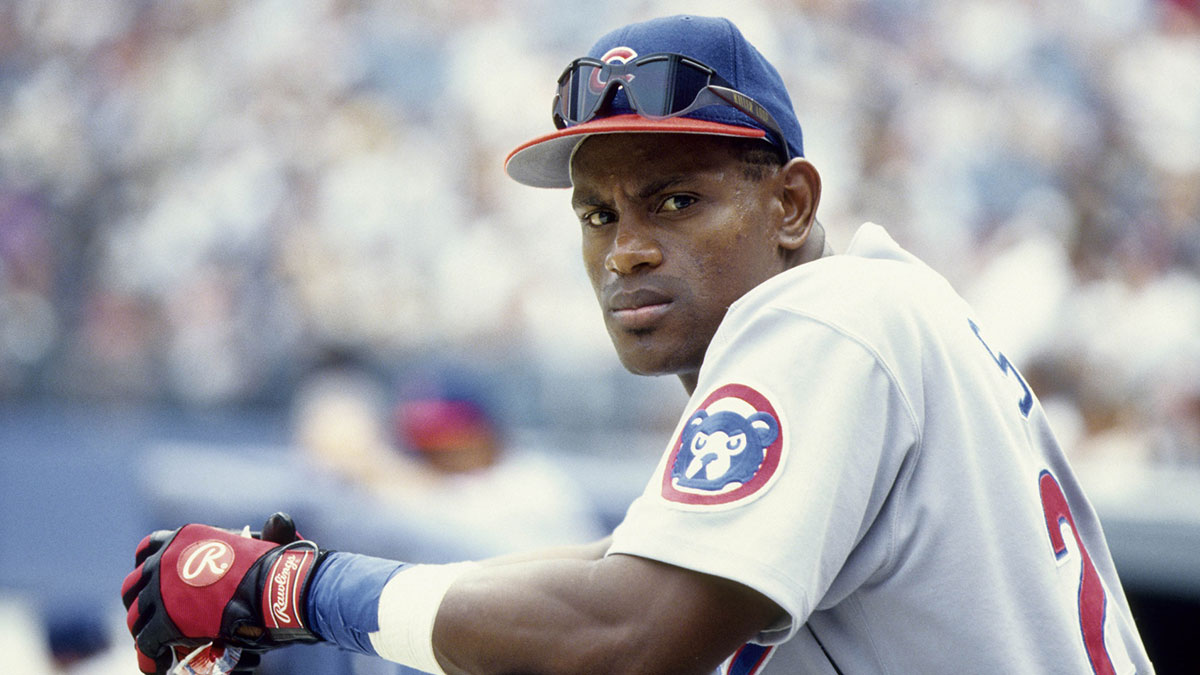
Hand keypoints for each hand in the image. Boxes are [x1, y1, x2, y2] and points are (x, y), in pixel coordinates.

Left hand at [121, 513, 326, 673]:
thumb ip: (267, 532)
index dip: (151, 568)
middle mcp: (164, 560)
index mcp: (184, 538)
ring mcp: (161, 590)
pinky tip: (162, 661)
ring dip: (144, 630)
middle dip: (140, 603)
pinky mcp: (164, 621)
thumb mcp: (270, 540)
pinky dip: (151, 655)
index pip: (148, 549)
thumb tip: (280, 519)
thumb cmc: (279, 567)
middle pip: (133, 585)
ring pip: (136, 617)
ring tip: (159, 645)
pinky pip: (146, 641)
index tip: (158, 584)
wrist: (276, 590)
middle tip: (155, 618)